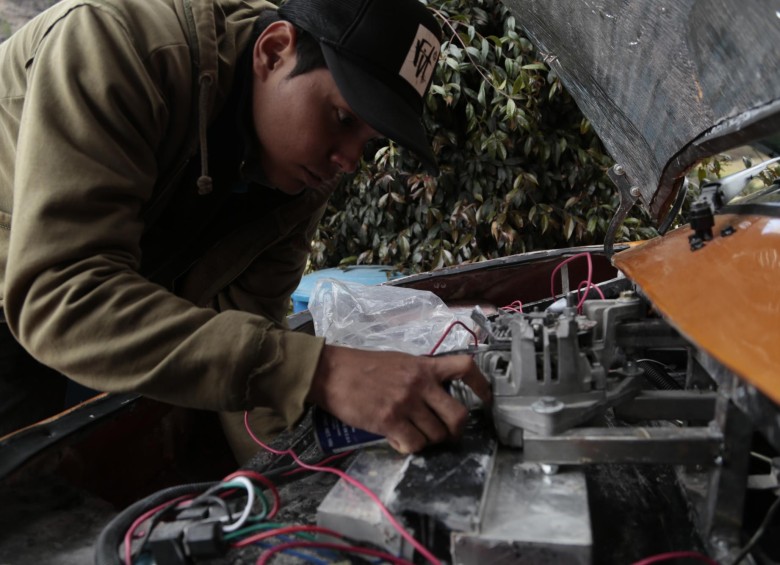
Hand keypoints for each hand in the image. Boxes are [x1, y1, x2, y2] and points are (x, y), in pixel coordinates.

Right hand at [306, 345, 490, 453]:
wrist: (332, 372)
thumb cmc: (362, 366)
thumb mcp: (399, 362)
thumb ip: (420, 376)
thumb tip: (435, 398)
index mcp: (424, 366)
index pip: (465, 368)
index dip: (482, 386)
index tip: (486, 400)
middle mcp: (420, 384)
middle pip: (458, 415)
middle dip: (455, 431)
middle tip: (446, 434)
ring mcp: (406, 403)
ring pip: (436, 435)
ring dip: (428, 441)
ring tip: (414, 435)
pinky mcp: (390, 420)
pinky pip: (414, 444)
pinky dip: (409, 447)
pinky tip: (398, 440)